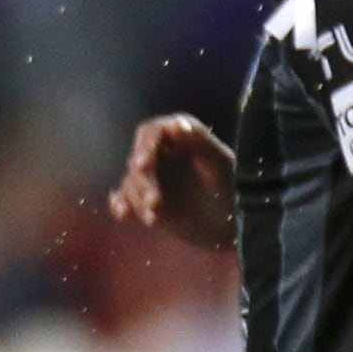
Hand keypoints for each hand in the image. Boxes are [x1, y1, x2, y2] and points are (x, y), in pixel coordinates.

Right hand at [110, 113, 238, 251]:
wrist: (230, 225)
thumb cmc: (231, 190)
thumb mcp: (220, 163)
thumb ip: (200, 142)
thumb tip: (176, 126)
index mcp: (180, 138)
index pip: (153, 131)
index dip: (146, 144)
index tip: (145, 163)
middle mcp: (162, 155)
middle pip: (138, 158)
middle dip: (143, 178)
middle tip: (154, 198)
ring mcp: (152, 179)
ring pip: (131, 181)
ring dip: (138, 198)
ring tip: (154, 216)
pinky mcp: (144, 201)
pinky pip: (123, 198)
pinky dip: (120, 205)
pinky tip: (124, 215)